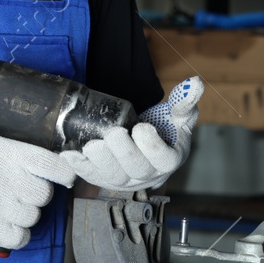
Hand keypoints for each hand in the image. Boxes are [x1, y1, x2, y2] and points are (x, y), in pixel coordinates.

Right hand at [0, 133, 74, 249]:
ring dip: (23, 216)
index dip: (64, 173)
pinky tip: (2, 225)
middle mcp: (2, 176)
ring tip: (3, 209)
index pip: (50, 164)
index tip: (67, 177)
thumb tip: (47, 156)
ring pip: (33, 217)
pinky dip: (15, 235)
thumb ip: (10, 149)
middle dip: (34, 196)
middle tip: (17, 194)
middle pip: (43, 194)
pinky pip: (21, 237)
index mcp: (2, 151)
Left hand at [64, 77, 203, 191]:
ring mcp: (125, 180)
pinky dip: (78, 167)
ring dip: (100, 162)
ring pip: (113, 177)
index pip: (165, 160)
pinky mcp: (104, 179)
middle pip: (136, 170)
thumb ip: (185, 100)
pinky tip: (68, 154)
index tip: (141, 127)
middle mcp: (147, 175)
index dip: (153, 147)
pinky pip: (91, 177)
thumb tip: (195, 82)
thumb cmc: (163, 129)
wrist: (143, 143)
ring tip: (92, 146)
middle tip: (113, 134)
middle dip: (123, 153)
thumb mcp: (177, 115)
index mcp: (169, 160)